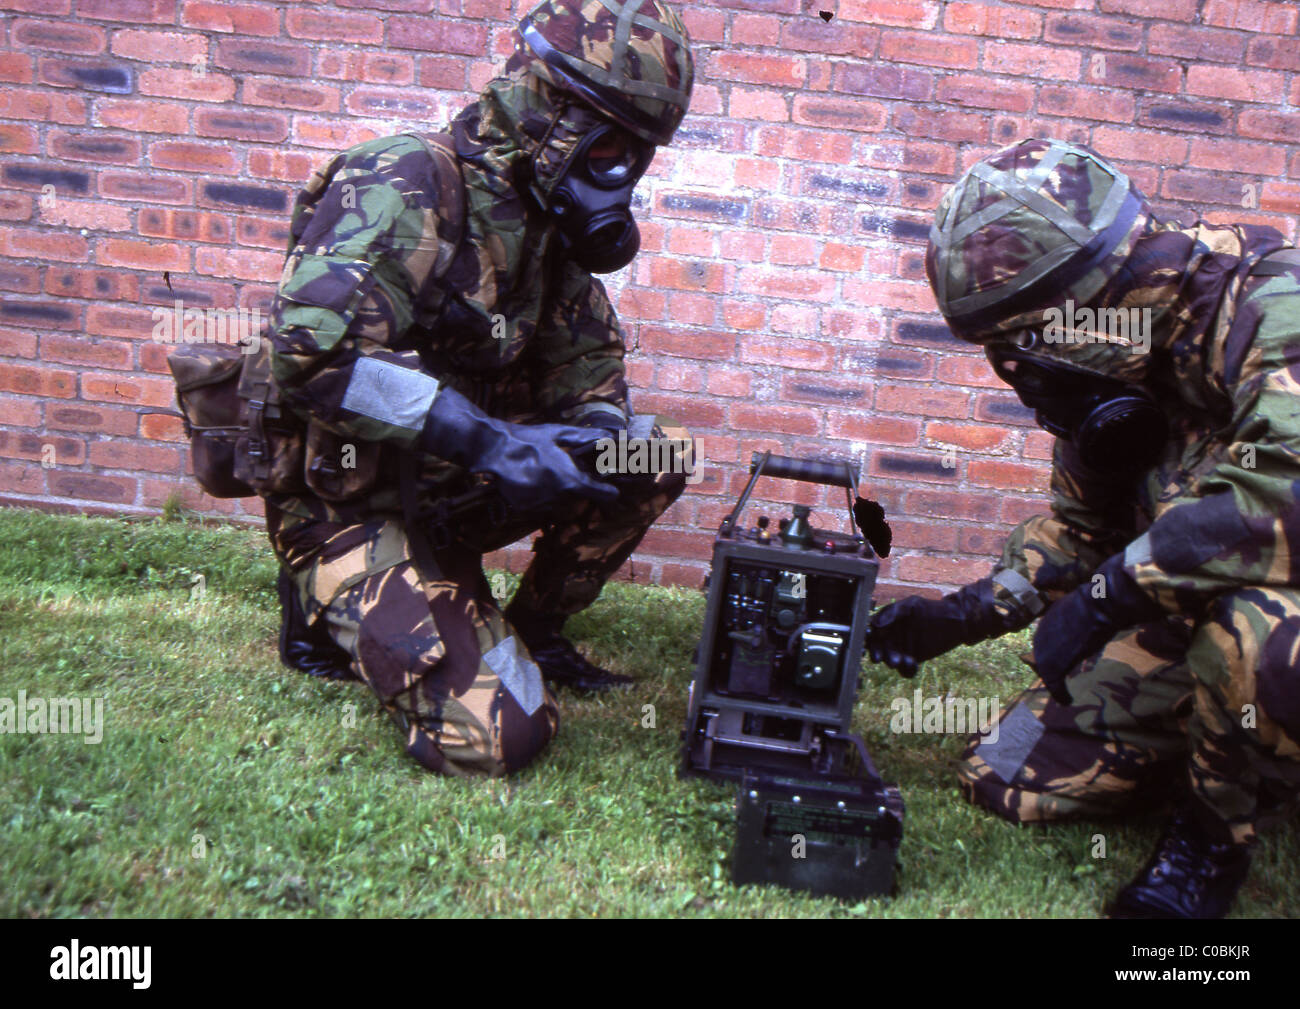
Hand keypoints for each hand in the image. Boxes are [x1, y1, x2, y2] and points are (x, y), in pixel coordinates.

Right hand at [489, 422, 619, 509]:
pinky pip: (540, 503)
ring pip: (558, 501)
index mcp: (567, 479)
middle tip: (563, 467)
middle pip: (576, 495)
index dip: (606, 492)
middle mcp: (555, 496)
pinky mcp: (524, 507)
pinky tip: (531, 478)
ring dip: (557, 489)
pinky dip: (540, 494)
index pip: (596, 492)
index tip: (613, 492)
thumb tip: (609, 437)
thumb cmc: (527, 439)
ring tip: (544, 470)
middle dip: (575, 484)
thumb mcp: (558, 434)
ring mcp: (539, 504)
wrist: (493, 449)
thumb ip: (585, 438)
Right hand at [867, 578, 1002, 677]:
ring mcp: (902, 649)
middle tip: (885, 657)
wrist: (956, 621)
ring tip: (902, 660)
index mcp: (887, 622)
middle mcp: (892, 637)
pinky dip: (906, 670)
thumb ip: (893, 612)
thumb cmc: (932, 609)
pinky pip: (905, 670)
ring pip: (890, 660)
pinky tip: (913, 663)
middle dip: (880, 653)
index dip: (869, 638)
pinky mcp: (913, 660)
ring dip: (893, 662)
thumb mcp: (911, 605)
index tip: (871, 642)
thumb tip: (875, 625)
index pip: (872, 632)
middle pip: (878, 648)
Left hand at [1030, 554, 1162, 704]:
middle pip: (1043, 657)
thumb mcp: (1082, 612)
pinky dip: (1060, 694)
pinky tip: (1067, 700)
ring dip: (1055, 683)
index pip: (1046, 641)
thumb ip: (1077, 621)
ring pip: (1048, 671)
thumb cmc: (1097, 606)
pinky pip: (1054, 684)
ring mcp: (1043, 651)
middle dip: (1052, 669)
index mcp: (1047, 620)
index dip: (1054, 654)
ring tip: (1064, 694)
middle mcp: (1040, 635)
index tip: (1062, 664)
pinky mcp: (1051, 666)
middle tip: (1060, 682)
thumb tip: (1089, 621)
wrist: (1099, 608)